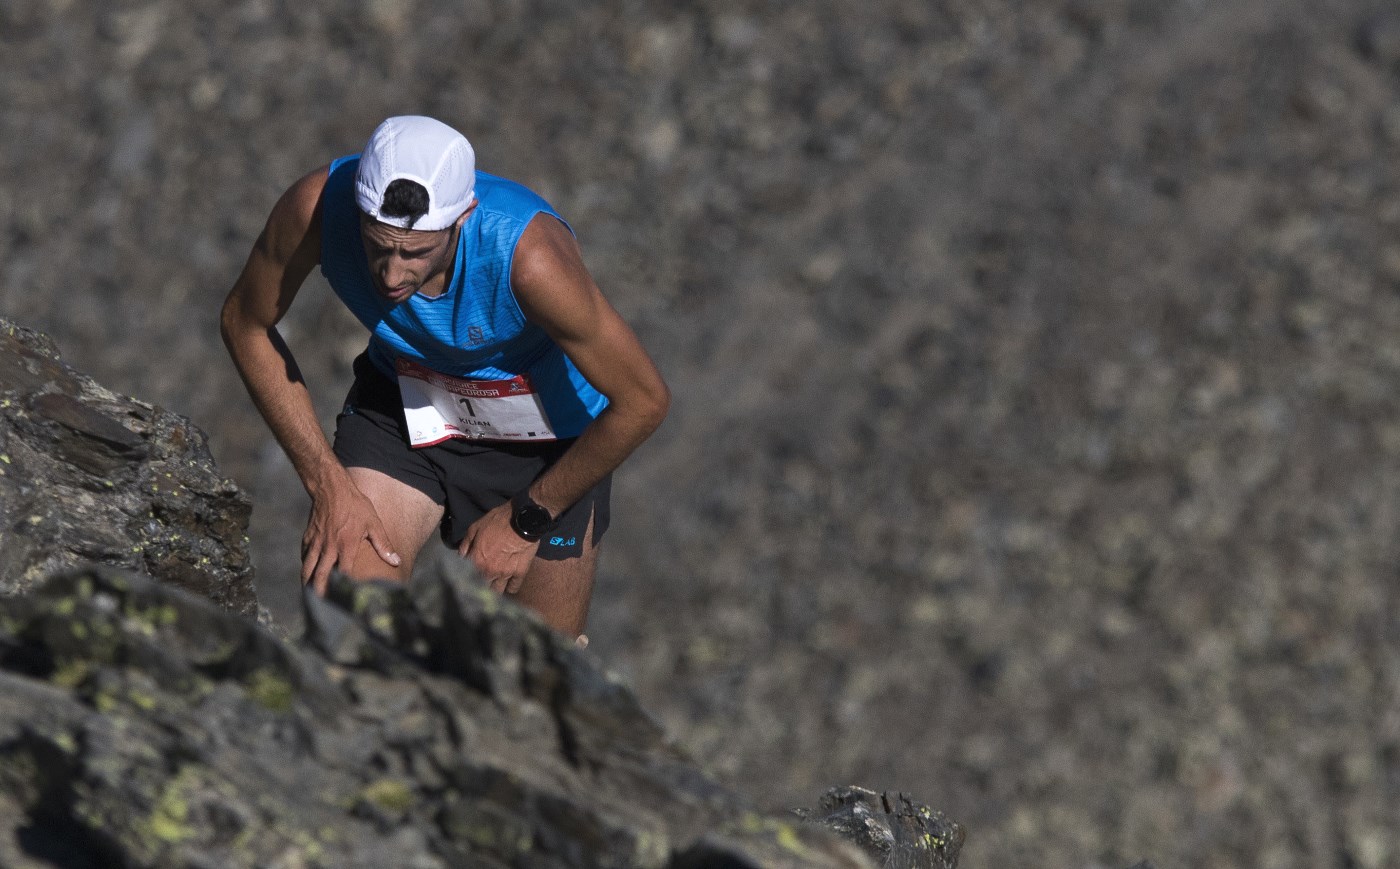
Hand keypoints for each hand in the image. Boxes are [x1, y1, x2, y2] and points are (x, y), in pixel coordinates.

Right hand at [301, 479, 400, 594]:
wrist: (331, 487)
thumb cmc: (355, 505)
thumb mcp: (374, 522)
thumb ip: (384, 544)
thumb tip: (396, 561)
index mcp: (346, 546)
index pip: (343, 574)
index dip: (343, 589)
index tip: (346, 601)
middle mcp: (328, 547)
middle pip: (320, 576)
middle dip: (319, 593)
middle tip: (321, 607)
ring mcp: (316, 543)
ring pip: (308, 568)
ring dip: (308, 583)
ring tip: (310, 596)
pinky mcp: (308, 537)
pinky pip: (304, 556)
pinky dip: (306, 567)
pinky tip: (308, 573)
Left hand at [459, 501, 537, 592]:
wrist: (523, 519)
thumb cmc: (498, 521)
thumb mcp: (475, 527)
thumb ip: (466, 544)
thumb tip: (460, 557)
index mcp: (476, 560)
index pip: (466, 578)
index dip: (467, 579)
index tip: (468, 579)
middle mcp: (489, 571)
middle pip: (481, 588)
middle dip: (480, 586)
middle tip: (482, 582)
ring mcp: (505, 574)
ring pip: (497, 592)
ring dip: (494, 589)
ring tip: (494, 585)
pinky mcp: (520, 573)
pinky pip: (513, 588)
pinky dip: (510, 587)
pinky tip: (508, 583)